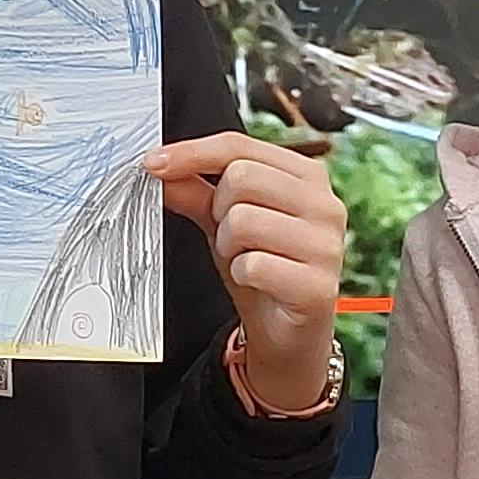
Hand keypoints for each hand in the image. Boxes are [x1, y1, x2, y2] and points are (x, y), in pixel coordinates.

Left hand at [151, 129, 344, 412]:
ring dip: (229, 245)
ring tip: (245, 259)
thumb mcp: (224, 223)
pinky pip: (253, 264)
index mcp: (307, 177)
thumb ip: (196, 191)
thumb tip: (159, 167)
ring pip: (244, 220)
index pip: (240, 146)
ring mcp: (326, 244)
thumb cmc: (263, 268)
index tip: (152, 165)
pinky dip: (242, 274)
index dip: (191, 153)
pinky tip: (257, 282)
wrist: (289, 332)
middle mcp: (326, 204)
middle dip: (219, 209)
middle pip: (241, 177)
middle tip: (229, 235)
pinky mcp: (317, 284)